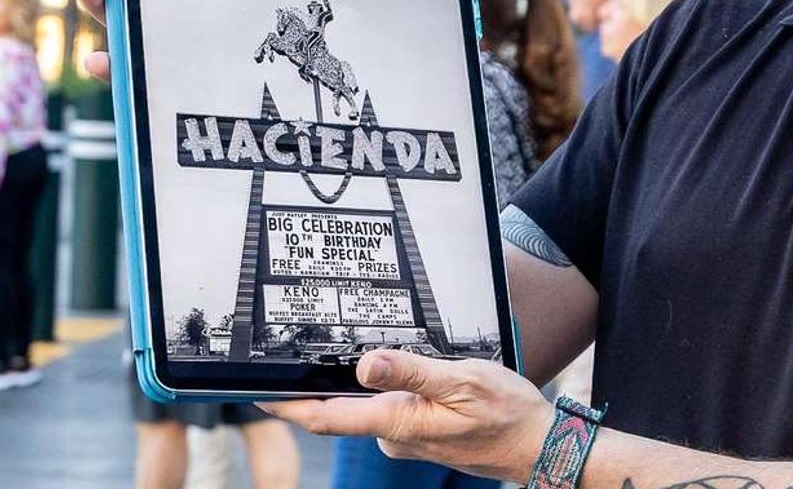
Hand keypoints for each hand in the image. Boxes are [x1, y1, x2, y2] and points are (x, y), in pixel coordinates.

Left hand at [258, 351, 553, 481]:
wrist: (537, 446)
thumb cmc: (506, 414)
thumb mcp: (463, 379)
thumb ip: (410, 371)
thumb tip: (364, 364)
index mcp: (397, 421)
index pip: (325, 417)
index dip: (285, 406)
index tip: (255, 392)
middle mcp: (394, 435)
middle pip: (345, 407)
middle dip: (327, 380)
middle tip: (309, 346)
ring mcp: (406, 438)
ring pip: (372, 405)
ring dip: (366, 382)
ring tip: (370, 348)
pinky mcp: (420, 436)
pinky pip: (393, 409)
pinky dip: (391, 390)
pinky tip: (408, 371)